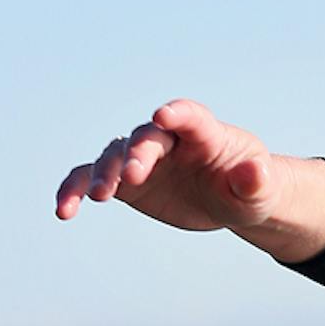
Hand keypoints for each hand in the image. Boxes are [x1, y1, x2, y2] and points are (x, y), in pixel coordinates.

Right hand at [55, 97, 283, 231]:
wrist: (234, 199)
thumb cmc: (251, 189)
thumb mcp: (260, 191)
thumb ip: (255, 182)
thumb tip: (255, 173)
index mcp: (204, 133)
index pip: (189, 116)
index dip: (177, 114)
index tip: (162, 116)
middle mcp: (167, 139)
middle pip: (146, 139)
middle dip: (138, 155)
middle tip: (133, 178)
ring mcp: (142, 158)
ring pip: (114, 155)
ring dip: (104, 172)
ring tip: (99, 196)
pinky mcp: (126, 181)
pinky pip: (92, 178)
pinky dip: (75, 190)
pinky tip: (64, 211)